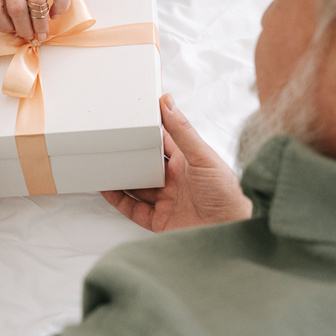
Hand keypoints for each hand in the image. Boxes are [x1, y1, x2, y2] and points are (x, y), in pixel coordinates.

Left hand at [0, 0, 71, 40]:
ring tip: (44, 30)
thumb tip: (14, 28)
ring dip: (42, 23)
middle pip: (15, 7)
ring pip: (36, 1)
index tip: (13, 32)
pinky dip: (59, 7)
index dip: (2, 26)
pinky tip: (55, 12)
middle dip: (25, 29)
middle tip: (32, 36)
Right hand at [102, 94, 251, 232]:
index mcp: (187, 161)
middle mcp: (175, 180)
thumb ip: (182, 130)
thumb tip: (168, 102)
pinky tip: (108, 190)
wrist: (231, 233)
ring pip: (137, 186)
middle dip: (131, 155)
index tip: (131, 118)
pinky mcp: (160, 220)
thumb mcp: (202, 156)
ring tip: (104, 164)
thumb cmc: (228, 193)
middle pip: (146, 164)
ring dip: (122, 177)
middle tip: (111, 142)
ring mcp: (166, 200)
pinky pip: (134, 209)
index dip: (148, 130)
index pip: (162, 140)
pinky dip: (119, 200)